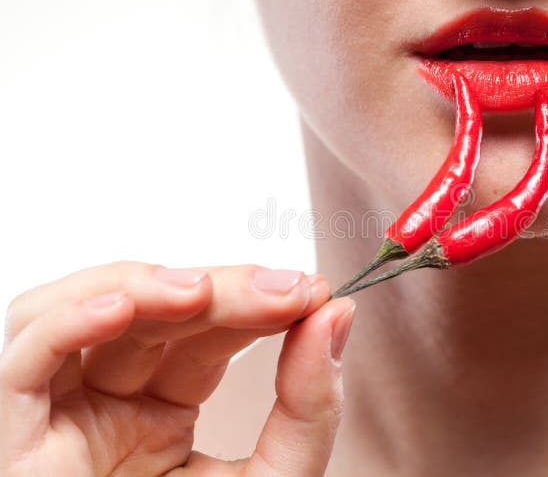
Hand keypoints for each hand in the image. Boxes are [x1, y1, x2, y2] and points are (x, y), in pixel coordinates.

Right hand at [0, 261, 354, 475]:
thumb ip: (309, 406)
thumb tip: (339, 316)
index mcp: (160, 416)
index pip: (207, 334)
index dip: (256, 302)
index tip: (311, 290)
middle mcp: (108, 405)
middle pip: (158, 316)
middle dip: (222, 292)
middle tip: (282, 289)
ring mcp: (60, 414)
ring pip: (85, 315)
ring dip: (144, 287)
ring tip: (203, 291)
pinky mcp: (12, 436)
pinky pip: (23, 362)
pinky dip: (67, 322)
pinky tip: (125, 304)